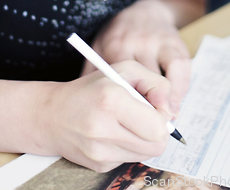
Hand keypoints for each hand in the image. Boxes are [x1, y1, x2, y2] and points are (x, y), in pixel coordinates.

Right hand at [47, 61, 170, 172]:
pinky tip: (114, 132)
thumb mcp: (126, 70)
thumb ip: (156, 83)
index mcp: (111, 100)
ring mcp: (99, 152)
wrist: (53, 114)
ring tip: (129, 122)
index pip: (157, 126)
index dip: (163, 117)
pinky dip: (129, 146)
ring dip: (144, 139)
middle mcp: (103, 129)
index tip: (155, 107)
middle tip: (147, 116)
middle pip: (156, 145)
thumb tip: (170, 111)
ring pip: (145, 155)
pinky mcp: (98, 165)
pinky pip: (129, 159)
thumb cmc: (94, 87)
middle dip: (158, 131)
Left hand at [82, 0, 190, 116]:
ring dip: (165, 104)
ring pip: (163, 79)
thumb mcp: (99, 47)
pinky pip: (180, 70)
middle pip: (141, 84)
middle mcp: (136, 44)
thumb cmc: (119, 35)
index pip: (118, 83)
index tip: (124, 126)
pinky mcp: (175, 44)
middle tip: (146, 131)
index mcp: (114, 47)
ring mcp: (157, 43)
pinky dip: (180, 90)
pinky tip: (176, 103)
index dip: (123, 108)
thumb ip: (90, 72)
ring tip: (164, 120)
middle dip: (145, 111)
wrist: (145, 10)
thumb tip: (80, 106)